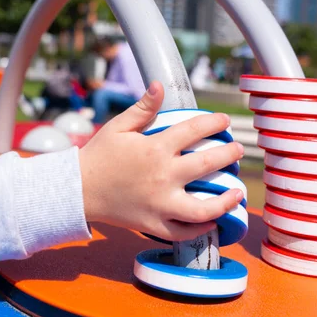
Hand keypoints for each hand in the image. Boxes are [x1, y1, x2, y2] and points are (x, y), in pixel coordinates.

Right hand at [79, 81, 244, 241]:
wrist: (78, 190)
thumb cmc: (99, 156)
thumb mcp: (118, 126)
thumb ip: (142, 108)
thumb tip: (160, 85)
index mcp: (155, 148)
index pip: (194, 130)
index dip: (214, 122)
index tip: (224, 121)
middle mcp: (162, 176)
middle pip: (207, 164)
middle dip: (229, 154)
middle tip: (238, 149)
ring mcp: (159, 203)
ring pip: (203, 208)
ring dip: (226, 200)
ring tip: (238, 191)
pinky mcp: (154, 224)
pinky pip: (184, 231)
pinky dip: (201, 228)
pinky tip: (213, 220)